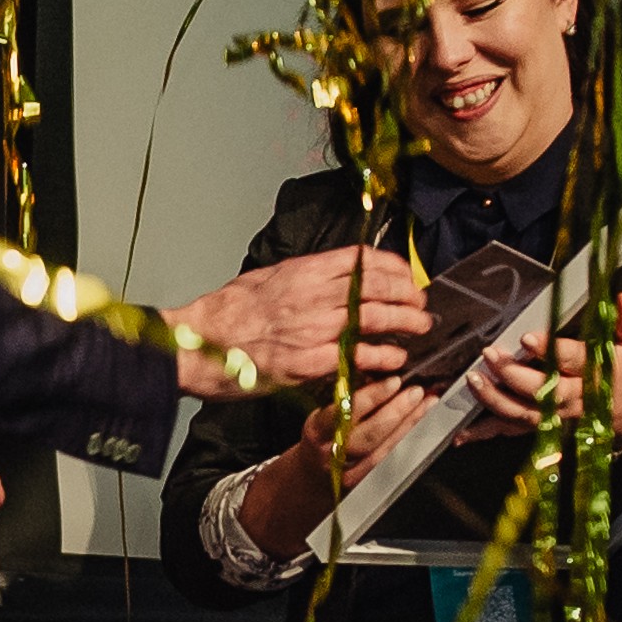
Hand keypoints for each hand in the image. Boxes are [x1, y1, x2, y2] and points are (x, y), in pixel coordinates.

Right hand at [164, 247, 431, 400]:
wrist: (199, 343)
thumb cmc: (226, 312)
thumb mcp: (267, 277)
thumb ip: (302, 276)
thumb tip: (330, 274)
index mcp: (304, 270)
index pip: (363, 259)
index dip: (394, 266)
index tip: (408, 275)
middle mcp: (314, 294)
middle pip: (378, 288)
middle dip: (408, 296)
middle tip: (422, 304)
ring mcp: (314, 328)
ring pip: (376, 320)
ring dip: (406, 325)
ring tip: (420, 329)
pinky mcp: (309, 361)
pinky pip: (358, 357)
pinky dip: (383, 358)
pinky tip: (395, 361)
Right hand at [299, 373, 432, 490]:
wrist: (311, 473)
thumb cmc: (320, 434)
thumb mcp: (322, 412)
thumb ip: (345, 397)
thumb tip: (379, 373)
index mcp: (317, 431)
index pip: (346, 412)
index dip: (372, 397)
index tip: (394, 381)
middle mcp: (332, 453)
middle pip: (369, 434)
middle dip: (397, 411)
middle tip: (416, 391)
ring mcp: (348, 471)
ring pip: (383, 448)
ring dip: (408, 424)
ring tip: (426, 403)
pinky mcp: (363, 481)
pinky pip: (388, 458)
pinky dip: (405, 438)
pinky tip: (417, 422)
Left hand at [463, 294, 621, 472]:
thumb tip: (618, 294)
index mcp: (598, 373)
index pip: (572, 361)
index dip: (549, 349)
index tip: (526, 338)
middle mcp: (576, 398)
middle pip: (542, 392)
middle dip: (513, 375)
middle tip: (489, 354)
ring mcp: (558, 417)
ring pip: (524, 415)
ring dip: (495, 400)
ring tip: (473, 380)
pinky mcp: (545, 427)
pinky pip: (514, 431)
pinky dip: (486, 433)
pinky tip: (461, 434)